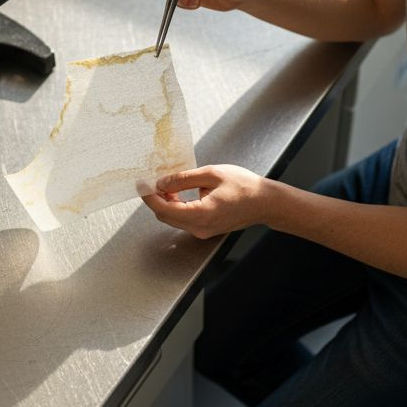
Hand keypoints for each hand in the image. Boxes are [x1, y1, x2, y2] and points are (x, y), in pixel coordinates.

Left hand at [141, 164, 277, 238]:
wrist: (265, 202)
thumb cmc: (244, 186)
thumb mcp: (211, 174)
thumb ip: (183, 179)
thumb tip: (161, 183)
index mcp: (201, 214)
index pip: (163, 209)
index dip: (149, 196)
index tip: (140, 183)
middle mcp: (199, 228)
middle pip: (165, 216)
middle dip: (156, 198)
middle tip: (153, 179)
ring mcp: (203, 231)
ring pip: (173, 219)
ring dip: (166, 202)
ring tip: (168, 183)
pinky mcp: (206, 230)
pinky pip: (184, 220)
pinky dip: (176, 207)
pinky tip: (179, 192)